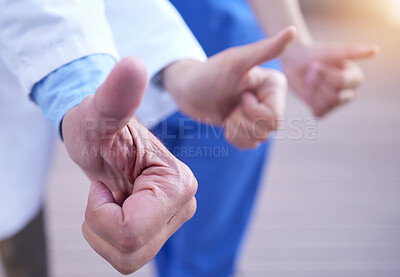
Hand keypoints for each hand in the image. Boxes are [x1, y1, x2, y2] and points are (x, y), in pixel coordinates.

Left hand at [62, 58, 197, 273]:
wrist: (105, 134)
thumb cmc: (98, 124)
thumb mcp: (99, 113)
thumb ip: (116, 94)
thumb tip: (134, 64)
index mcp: (177, 183)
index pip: (131, 231)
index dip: (101, 213)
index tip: (102, 182)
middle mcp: (184, 203)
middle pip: (130, 249)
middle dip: (101, 223)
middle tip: (105, 189)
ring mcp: (176, 216)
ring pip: (129, 258)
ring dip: (105, 231)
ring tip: (110, 198)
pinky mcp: (165, 226)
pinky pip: (130, 255)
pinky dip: (111, 236)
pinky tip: (116, 208)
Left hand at [162, 27, 296, 148]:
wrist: (188, 90)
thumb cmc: (209, 73)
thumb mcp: (236, 62)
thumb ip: (265, 50)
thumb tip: (292, 30)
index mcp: (274, 85)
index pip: (275, 117)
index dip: (252, 113)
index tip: (239, 96)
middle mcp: (271, 99)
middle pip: (268, 130)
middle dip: (243, 122)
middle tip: (231, 107)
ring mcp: (260, 114)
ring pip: (259, 139)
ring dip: (236, 130)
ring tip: (227, 113)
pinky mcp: (248, 126)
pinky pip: (250, 145)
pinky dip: (234, 138)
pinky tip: (226, 123)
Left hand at [281, 43, 377, 116]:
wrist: (295, 62)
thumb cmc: (315, 55)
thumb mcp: (332, 52)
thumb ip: (353, 52)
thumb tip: (375, 50)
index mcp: (355, 77)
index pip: (342, 82)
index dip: (325, 75)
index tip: (315, 65)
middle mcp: (350, 92)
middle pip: (335, 97)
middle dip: (318, 84)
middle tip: (310, 73)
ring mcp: (337, 103)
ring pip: (327, 105)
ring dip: (313, 91)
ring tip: (309, 81)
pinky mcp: (323, 110)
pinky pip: (319, 112)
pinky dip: (310, 101)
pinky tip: (309, 92)